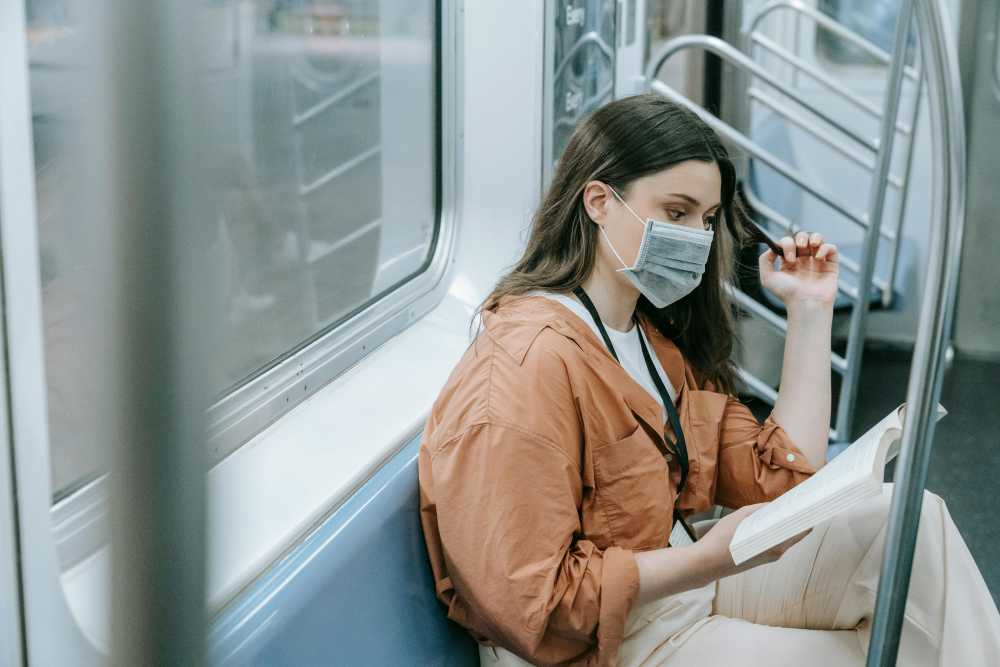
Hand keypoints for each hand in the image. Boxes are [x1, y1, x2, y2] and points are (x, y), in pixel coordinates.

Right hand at [694, 503, 811, 578]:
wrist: (706, 564)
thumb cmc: (722, 540)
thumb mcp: (740, 517)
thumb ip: (759, 509)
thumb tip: (773, 505)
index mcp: (776, 544)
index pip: (801, 529)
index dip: (807, 516)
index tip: (812, 504)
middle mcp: (777, 553)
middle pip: (795, 533)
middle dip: (797, 518)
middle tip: (799, 503)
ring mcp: (769, 557)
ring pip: (785, 538)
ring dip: (786, 525)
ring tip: (787, 509)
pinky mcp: (761, 559)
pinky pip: (775, 543)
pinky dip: (776, 532)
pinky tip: (771, 522)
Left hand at [759, 231, 838, 305]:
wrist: (805, 304)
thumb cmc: (787, 294)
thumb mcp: (767, 277)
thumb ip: (764, 260)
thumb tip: (772, 247)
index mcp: (789, 262)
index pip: (788, 243)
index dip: (786, 244)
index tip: (786, 256)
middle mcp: (803, 260)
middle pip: (803, 237)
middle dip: (800, 238)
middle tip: (799, 248)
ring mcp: (817, 262)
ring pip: (818, 239)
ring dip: (814, 236)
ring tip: (810, 245)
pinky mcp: (830, 265)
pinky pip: (831, 248)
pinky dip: (825, 247)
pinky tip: (818, 258)